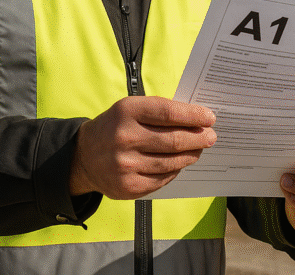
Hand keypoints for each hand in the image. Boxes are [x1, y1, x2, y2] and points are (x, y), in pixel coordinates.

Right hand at [70, 96, 215, 199]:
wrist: (84, 156)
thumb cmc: (116, 127)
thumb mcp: (130, 109)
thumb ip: (160, 112)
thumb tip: (197, 120)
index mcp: (126, 111)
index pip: (168, 113)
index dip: (193, 115)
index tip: (210, 117)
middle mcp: (124, 138)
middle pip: (174, 140)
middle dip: (198, 138)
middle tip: (210, 136)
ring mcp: (125, 165)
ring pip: (171, 162)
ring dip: (191, 155)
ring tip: (199, 149)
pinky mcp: (127, 187)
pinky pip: (162, 179)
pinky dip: (175, 170)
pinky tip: (180, 163)